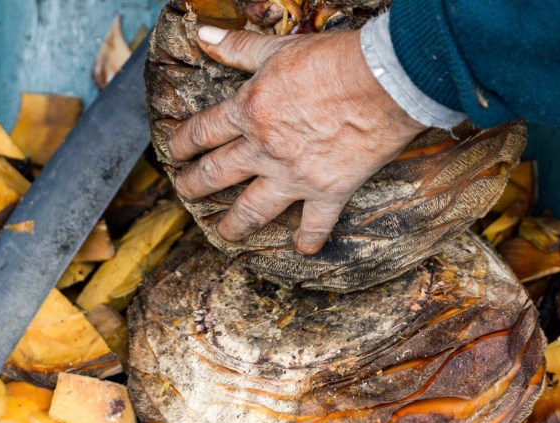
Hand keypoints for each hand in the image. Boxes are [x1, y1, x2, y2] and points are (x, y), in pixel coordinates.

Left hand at [168, 25, 425, 254]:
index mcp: (248, 111)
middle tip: (184, 193)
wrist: (384, 82)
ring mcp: (294, 175)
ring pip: (252, 210)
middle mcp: (263, 149)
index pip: (202, 132)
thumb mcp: (278, 49)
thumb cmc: (332, 60)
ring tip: (223, 234)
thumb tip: (202, 34)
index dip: (183, 143)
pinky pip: (315, 224)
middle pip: (216, 174)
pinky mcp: (328, 191)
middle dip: (194, 186)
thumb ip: (238, 46)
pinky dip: (309, 239)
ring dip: (233, 225)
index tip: (174, 152)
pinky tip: (302, 250)